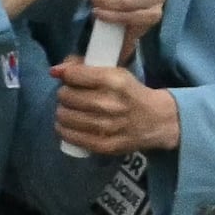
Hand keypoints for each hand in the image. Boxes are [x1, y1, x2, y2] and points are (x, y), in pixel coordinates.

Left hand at [51, 63, 178, 158]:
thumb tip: (55, 70)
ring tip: (71, 111)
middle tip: (73, 97)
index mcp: (115, 80)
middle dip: (65, 94)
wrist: (160, 120)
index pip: (73, 75)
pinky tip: (69, 125)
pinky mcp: (103, 145)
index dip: (67, 75)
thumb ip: (87, 69)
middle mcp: (109, 103)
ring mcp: (106, 126)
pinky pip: (70, 136)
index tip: (69, 78)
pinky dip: (64, 129)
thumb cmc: (133, 93)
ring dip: (63, 112)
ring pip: (64, 116)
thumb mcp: (118, 74)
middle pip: (65, 96)